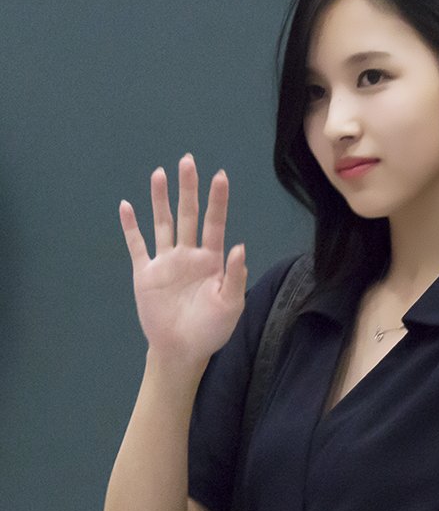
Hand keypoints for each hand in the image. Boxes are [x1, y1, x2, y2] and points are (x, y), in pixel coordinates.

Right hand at [119, 153, 247, 366]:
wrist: (182, 350)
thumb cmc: (211, 330)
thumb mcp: (231, 305)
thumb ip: (235, 276)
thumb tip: (239, 246)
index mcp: (211, 260)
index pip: (215, 223)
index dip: (217, 200)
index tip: (220, 175)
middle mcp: (188, 254)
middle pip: (188, 214)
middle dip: (188, 188)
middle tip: (187, 160)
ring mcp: (166, 262)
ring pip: (163, 223)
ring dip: (160, 199)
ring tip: (160, 173)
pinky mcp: (146, 273)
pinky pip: (137, 246)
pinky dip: (131, 227)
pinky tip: (126, 206)